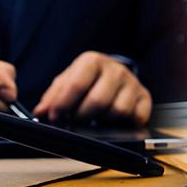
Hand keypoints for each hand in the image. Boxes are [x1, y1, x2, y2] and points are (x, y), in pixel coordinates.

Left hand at [33, 51, 151, 125]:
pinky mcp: (145, 98)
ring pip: (118, 111)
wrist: (114, 75)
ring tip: (95, 120)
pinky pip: (136, 117)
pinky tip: (115, 122)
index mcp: (92, 61)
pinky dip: (124, 125)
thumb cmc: (88, 80)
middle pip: (98, 101)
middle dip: (82, 116)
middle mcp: (115, 69)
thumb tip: (40, 112)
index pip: (76, 84)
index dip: (63, 105)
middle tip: (74, 122)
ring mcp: (132, 84)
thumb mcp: (67, 81)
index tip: (55, 117)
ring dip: (103, 122)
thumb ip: (53, 96)